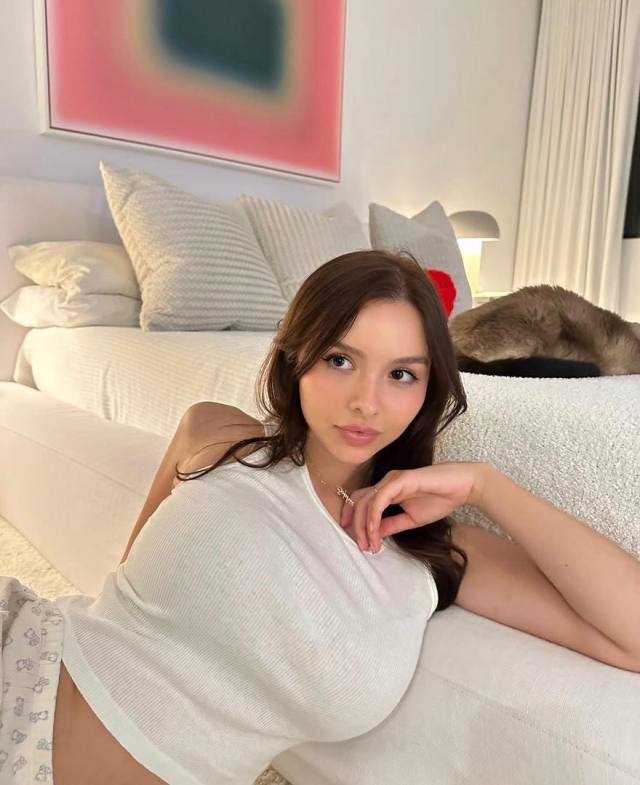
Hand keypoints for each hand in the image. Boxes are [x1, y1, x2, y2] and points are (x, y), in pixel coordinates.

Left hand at [340, 462, 487, 552]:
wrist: (463, 487)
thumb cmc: (440, 499)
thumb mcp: (411, 519)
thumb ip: (392, 525)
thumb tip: (374, 536)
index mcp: (387, 490)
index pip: (361, 502)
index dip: (353, 520)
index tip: (357, 541)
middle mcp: (386, 482)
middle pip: (359, 502)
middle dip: (356, 526)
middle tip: (362, 547)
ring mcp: (392, 479)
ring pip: (366, 501)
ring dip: (364, 525)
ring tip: (369, 545)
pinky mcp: (401, 479)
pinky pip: (380, 498)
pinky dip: (374, 517)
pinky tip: (376, 533)